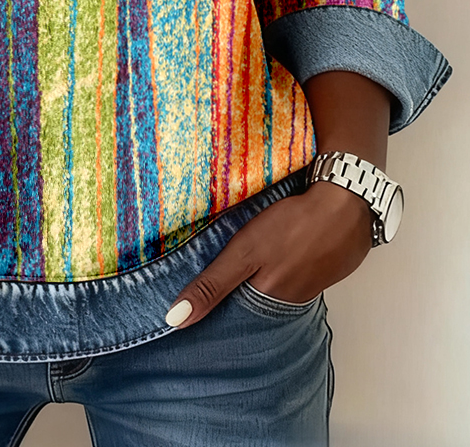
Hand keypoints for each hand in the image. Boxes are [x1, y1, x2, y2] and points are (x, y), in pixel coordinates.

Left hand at [165, 179, 373, 327]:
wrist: (348, 203)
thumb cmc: (293, 226)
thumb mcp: (245, 253)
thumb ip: (212, 285)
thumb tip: (175, 320)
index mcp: (270, 300)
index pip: (235, 316)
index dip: (216, 311)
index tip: (192, 309)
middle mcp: (292, 299)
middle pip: (257, 302)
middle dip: (237, 295)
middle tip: (212, 284)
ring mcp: (312, 282)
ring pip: (278, 286)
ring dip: (262, 277)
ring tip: (245, 265)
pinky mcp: (325, 265)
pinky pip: (297, 271)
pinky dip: (284, 264)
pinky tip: (278, 251)